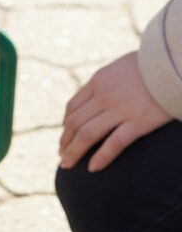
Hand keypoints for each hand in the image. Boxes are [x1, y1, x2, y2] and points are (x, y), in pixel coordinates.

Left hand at [59, 51, 171, 172]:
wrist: (173, 63)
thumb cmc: (151, 65)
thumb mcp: (120, 68)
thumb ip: (107, 82)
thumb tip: (99, 95)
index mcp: (98, 82)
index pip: (73, 107)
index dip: (65, 125)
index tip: (65, 137)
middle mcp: (104, 96)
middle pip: (75, 122)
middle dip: (65, 141)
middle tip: (62, 155)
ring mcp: (121, 109)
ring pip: (88, 134)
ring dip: (74, 151)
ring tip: (68, 165)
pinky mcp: (140, 122)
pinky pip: (115, 143)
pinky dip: (101, 157)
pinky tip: (92, 168)